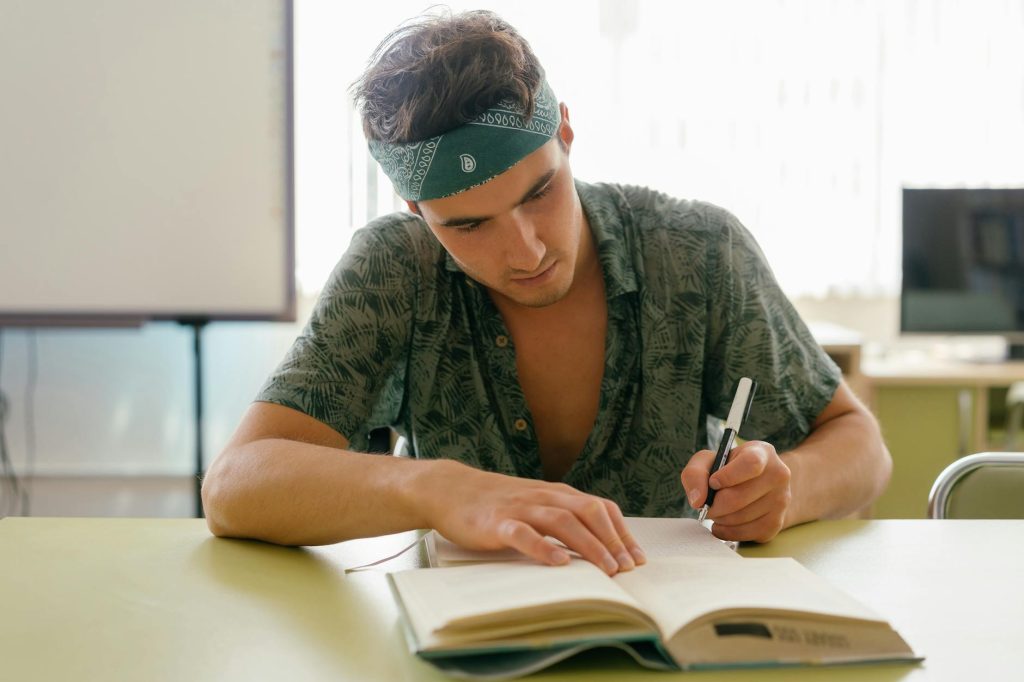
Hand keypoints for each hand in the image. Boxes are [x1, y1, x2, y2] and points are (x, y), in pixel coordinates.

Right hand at [419, 460, 646, 574]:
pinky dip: (543, 547)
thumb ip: (561, 519)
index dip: (622, 532)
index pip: (600, 508)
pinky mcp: (497, 522)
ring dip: (589, 545)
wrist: (450, 489)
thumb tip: (595, 547)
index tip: (637, 558)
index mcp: (556, 494)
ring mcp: (521, 508)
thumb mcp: (535, 504)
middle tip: (628, 568)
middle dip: (613, 541)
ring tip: (606, 569)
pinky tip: (558, 563)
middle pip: (589, 512)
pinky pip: (524, 533)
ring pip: (563, 522)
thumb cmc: (495, 502)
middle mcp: (544, 497)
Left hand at [680, 440, 791, 542]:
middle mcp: (778, 475)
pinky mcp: (776, 522)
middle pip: (738, 498)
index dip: (727, 477)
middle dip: (714, 505)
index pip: (750, 464)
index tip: (713, 483)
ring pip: (740, 518)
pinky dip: (727, 532)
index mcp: (762, 453)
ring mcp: (781, 500)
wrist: (756, 484)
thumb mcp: (708, 461)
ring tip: (719, 510)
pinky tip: (724, 523)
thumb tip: (697, 500)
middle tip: (708, 504)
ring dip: (720, 518)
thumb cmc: (728, 470)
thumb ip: (695, 474)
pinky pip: (746, 534)